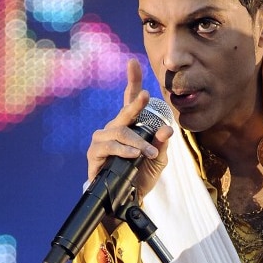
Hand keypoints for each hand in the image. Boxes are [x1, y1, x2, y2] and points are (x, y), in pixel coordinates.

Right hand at [86, 59, 173, 205]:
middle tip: (145, 95)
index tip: (133, 62)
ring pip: (120, 132)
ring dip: (137, 142)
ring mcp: (103, 140)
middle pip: (125, 112)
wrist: (127, 200)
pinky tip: (133, 155)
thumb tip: (167, 129)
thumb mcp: (158, 160)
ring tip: (148, 153)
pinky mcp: (95, 153)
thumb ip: (162, 144)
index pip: (130, 100)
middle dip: (135, 103)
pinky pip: (110, 147)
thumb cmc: (141, 176)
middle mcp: (114, 129)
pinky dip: (124, 150)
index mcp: (129, 126)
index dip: (132, 81)